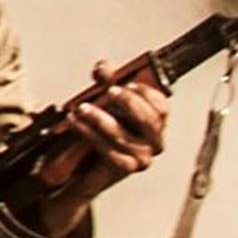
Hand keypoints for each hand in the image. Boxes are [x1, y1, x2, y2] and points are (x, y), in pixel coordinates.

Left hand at [67, 60, 169, 198]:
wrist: (82, 163)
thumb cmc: (99, 127)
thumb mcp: (103, 97)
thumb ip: (106, 78)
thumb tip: (103, 68)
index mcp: (155, 122)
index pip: (162, 108)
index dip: (147, 94)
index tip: (128, 83)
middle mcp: (154, 141)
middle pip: (149, 121)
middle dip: (128, 103)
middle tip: (108, 91)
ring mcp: (142, 158)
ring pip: (124, 136)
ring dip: (100, 119)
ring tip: (81, 108)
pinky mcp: (125, 169)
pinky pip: (109, 152)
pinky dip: (90, 135)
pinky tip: (75, 123)